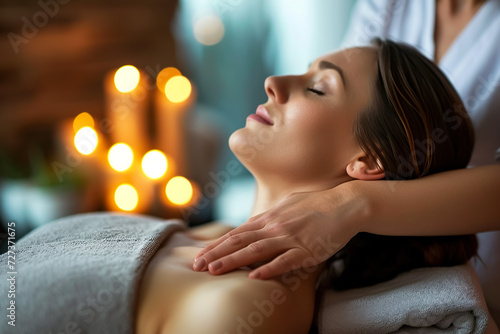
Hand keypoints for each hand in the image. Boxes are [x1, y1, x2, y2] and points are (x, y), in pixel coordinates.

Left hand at [192, 181, 365, 278]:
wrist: (345, 204)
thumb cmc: (318, 204)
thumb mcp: (289, 205)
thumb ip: (272, 215)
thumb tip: (258, 223)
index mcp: (270, 217)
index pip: (238, 232)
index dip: (218, 244)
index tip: (201, 253)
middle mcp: (275, 226)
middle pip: (240, 241)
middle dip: (216, 253)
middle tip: (196, 265)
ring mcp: (290, 237)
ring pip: (256, 250)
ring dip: (233, 261)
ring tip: (213, 270)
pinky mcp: (306, 249)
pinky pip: (285, 261)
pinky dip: (269, 268)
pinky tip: (254, 276)